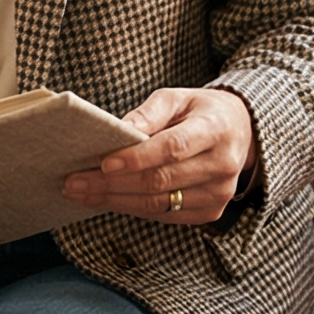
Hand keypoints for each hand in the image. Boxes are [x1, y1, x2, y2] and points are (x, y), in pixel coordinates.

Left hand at [61, 88, 254, 224]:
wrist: (240, 133)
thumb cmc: (198, 112)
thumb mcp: (176, 98)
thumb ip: (148, 113)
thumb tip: (119, 131)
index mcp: (214, 130)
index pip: (172, 148)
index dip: (136, 158)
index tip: (103, 163)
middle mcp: (221, 165)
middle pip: (160, 181)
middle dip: (111, 184)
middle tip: (73, 181)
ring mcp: (218, 193)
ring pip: (158, 204)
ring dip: (114, 200)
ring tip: (79, 193)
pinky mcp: (210, 212)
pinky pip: (163, 214)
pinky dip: (130, 208)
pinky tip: (105, 200)